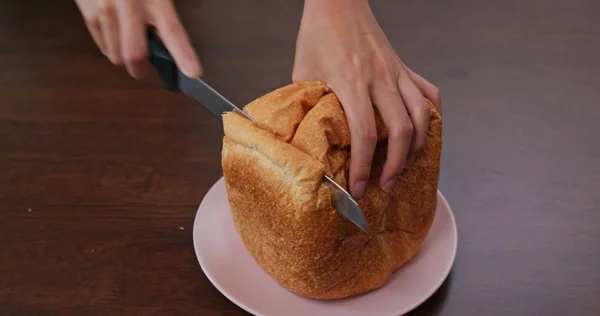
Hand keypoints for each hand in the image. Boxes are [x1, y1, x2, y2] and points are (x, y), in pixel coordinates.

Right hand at [75, 0, 201, 77]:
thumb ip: (162, 13)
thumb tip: (168, 44)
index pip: (172, 31)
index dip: (183, 55)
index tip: (193, 73)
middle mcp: (129, 4)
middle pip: (134, 54)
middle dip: (140, 69)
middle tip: (143, 70)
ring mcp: (105, 9)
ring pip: (115, 55)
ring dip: (123, 57)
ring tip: (126, 42)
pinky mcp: (87, 12)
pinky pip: (101, 45)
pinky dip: (109, 46)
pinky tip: (114, 32)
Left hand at [292, 0, 440, 197]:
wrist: (338, 2)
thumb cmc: (318, 35)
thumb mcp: (303, 73)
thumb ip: (309, 105)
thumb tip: (309, 136)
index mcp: (351, 81)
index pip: (363, 134)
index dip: (362, 166)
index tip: (358, 187)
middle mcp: (380, 79)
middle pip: (400, 131)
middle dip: (396, 165)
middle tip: (385, 185)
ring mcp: (396, 72)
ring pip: (422, 116)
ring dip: (417, 147)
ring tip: (405, 166)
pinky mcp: (404, 67)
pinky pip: (428, 95)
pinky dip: (431, 118)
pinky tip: (423, 133)